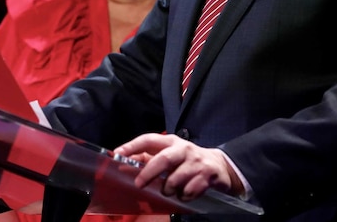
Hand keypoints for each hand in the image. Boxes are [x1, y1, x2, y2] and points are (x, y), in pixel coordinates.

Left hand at [114, 133, 243, 200]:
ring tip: (169, 190)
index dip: (132, 145)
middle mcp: (183, 149)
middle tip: (139, 183)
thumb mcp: (170, 154)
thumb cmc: (187, 160)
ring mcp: (196, 162)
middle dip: (149, 173)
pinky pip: (189, 191)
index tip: (117, 154)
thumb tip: (126, 161)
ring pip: (175, 180)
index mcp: (171, 142)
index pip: (148, 139)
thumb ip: (150, 157)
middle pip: (163, 159)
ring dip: (168, 189)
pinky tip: (185, 193)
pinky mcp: (207, 175)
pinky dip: (183, 196)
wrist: (219, 166)